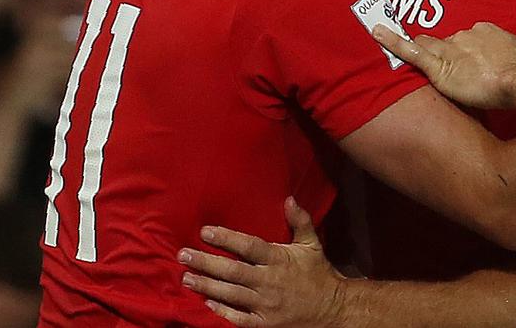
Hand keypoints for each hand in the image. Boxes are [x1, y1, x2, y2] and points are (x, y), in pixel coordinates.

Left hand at [178, 197, 344, 327]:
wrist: (331, 307)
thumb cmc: (318, 273)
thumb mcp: (312, 244)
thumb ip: (300, 222)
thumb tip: (289, 199)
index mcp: (280, 259)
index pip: (249, 246)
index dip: (226, 239)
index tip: (205, 231)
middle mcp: (270, 281)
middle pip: (233, 271)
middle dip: (206, 263)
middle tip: (183, 255)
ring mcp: (266, 304)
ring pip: (230, 293)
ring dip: (206, 285)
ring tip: (186, 278)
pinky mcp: (264, 322)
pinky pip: (238, 317)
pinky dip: (221, 310)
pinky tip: (206, 302)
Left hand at [372, 23, 515, 109]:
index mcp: (486, 33)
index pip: (468, 39)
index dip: (463, 50)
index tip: (463, 57)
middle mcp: (465, 37)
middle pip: (445, 42)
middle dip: (440, 50)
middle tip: (435, 62)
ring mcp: (451, 50)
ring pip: (427, 46)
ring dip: (417, 49)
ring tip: (394, 42)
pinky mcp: (439, 66)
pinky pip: (411, 51)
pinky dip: (392, 41)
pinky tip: (376, 33)